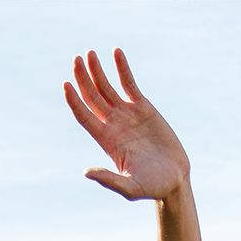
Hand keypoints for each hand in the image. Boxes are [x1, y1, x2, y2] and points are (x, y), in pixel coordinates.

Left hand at [65, 49, 188, 201]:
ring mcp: (127, 114)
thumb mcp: (130, 187)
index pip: (84, 116)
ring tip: (90, 53)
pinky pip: (129, 84)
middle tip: (76, 59)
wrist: (175, 179)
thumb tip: (87, 172)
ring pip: (107, 87)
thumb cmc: (152, 186)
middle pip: (91, 97)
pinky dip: (122, 68)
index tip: (65, 84)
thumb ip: (109, 180)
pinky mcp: (143, 108)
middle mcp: (113, 124)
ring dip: (97, 71)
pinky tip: (116, 53)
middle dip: (83, 78)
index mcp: (106, 140)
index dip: (74, 101)